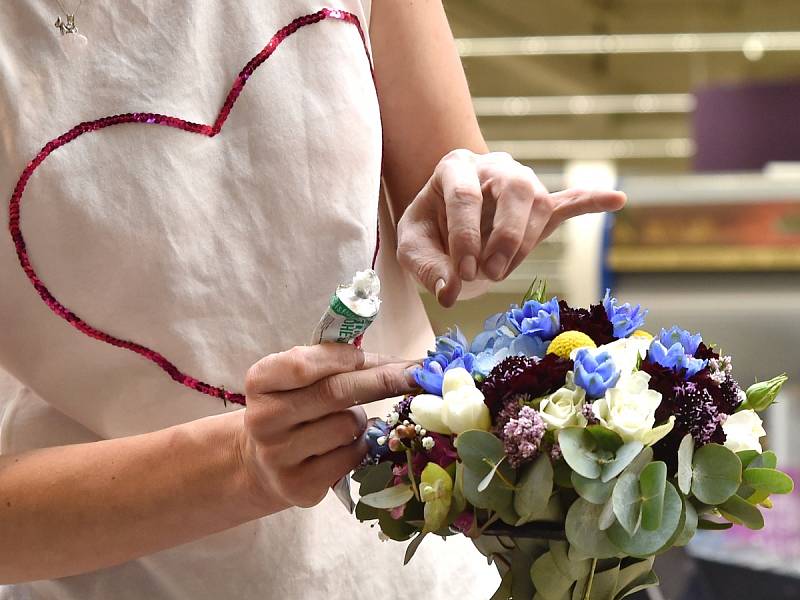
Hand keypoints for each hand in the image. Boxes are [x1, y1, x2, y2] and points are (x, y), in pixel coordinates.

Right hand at [238, 344, 415, 508]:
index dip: (344, 358)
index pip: (303, 364)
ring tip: (347, 421)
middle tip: (416, 375)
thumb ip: (343, 363)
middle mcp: (263, 419)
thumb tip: (409, 364)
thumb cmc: (298, 406)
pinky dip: (362, 446)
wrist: (264, 461)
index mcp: (260, 382)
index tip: (376, 356)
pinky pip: (353, 456)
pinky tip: (349, 444)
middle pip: (334, 392)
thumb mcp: (304, 379)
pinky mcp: (300, 485)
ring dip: (362, 419)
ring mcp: (279, 456)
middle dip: (382, 381)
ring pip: (348, 425)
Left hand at [397, 149, 626, 306]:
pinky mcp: (541, 204)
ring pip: (540, 203)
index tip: (463, 273)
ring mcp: (521, 181)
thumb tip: (449, 292)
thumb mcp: (413, 246)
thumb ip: (427, 267)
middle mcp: (493, 166)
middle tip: (488, 275)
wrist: (446, 221)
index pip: (465, 196)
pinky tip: (616, 200)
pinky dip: (591, 202)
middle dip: (504, 237)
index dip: (464, 237)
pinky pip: (569, 200)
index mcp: (455, 168)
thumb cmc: (428, 230)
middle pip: (514, 190)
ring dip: (523, 243)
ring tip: (499, 272)